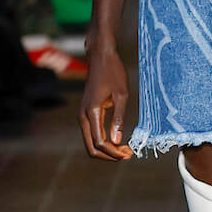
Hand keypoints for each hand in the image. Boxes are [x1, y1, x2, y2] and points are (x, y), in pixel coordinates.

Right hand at [79, 42, 132, 160]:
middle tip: (126, 155)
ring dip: (106, 150)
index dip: (113, 152)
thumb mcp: (122, 95)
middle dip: (108, 155)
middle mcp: (83, 115)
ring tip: (124, 150)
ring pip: (90, 142)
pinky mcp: (86, 113)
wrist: (100, 57)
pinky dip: (103, 141)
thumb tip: (117, 141)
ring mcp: (82, 114)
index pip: (100, 142)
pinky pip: (91, 133)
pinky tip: (117, 140)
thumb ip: (118, 118)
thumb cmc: (113, 72)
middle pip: (91, 147)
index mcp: (92, 112)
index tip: (128, 153)